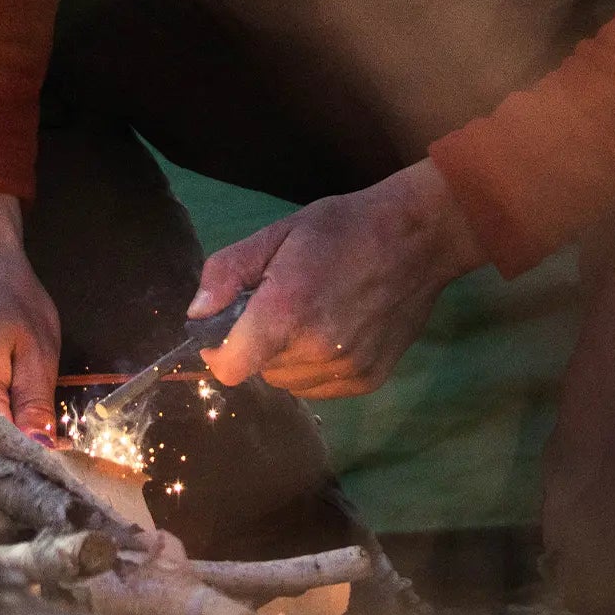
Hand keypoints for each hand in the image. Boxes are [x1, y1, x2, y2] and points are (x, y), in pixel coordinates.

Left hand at [190, 161, 483, 399]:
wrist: (418, 239)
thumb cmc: (343, 228)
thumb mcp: (279, 233)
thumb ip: (228, 272)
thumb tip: (196, 314)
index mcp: (286, 310)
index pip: (230, 368)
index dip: (219, 352)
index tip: (225, 330)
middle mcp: (314, 350)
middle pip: (260, 371)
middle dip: (259, 343)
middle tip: (283, 303)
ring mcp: (345, 369)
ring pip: (290, 382)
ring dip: (288, 357)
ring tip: (313, 314)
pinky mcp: (368, 381)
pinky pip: (321, 386)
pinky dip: (317, 366)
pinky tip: (336, 329)